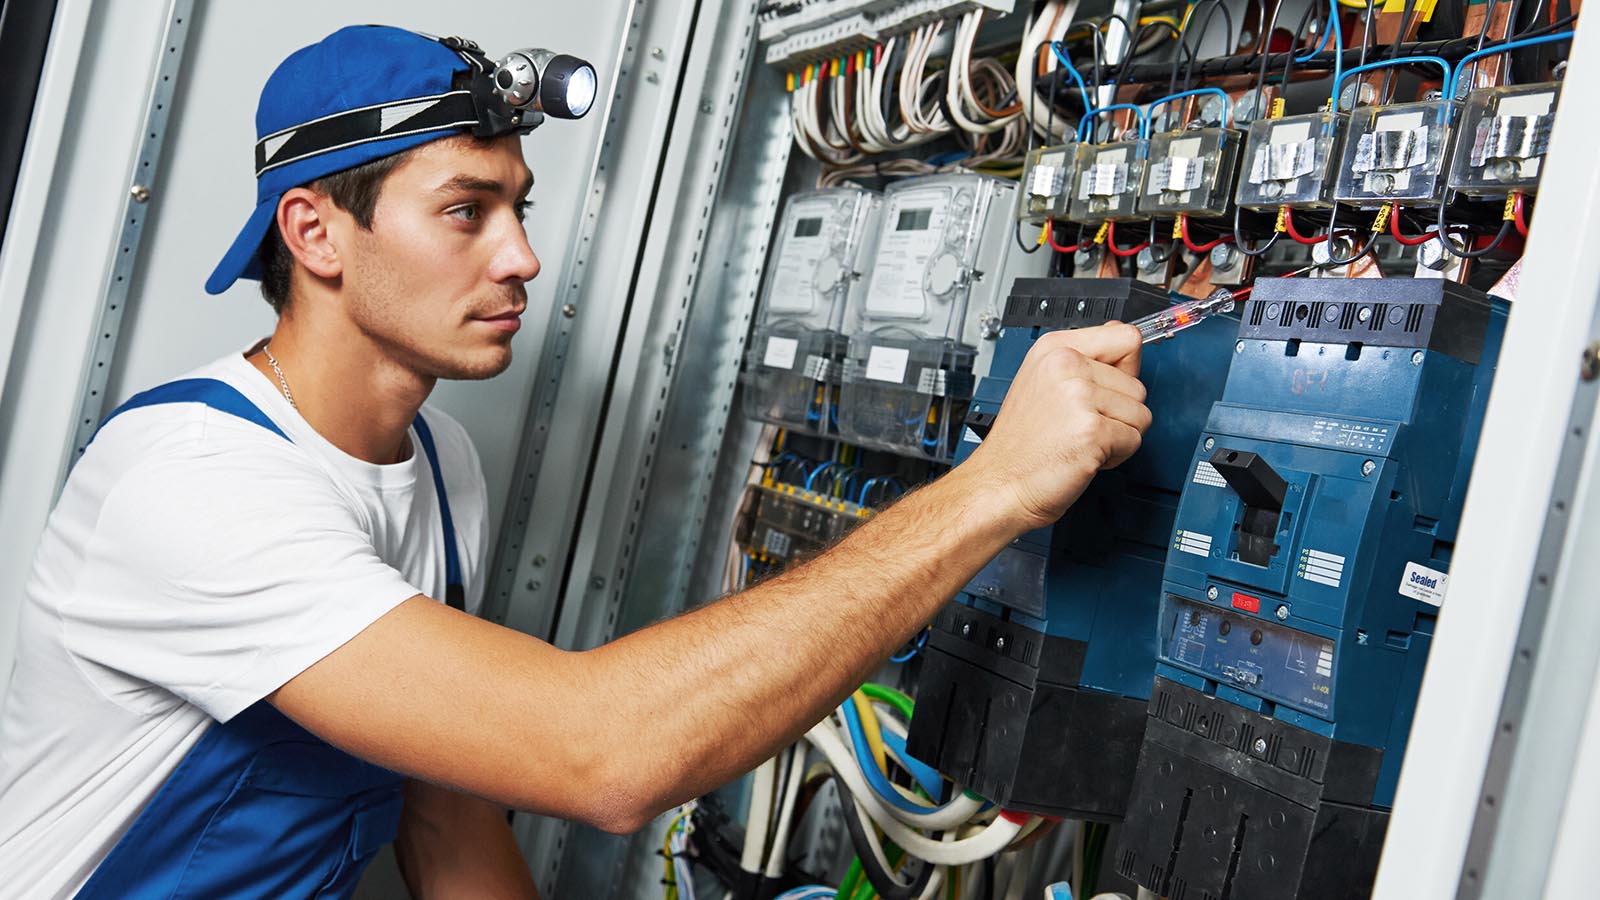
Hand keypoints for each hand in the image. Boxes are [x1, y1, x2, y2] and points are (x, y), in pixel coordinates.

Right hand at [966, 322, 1149, 531]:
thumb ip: (1086, 357)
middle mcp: (1066, 366)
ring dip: (1118, 435)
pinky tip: (1084, 454)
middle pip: (1137, 384)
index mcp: (1054, 349)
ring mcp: (1079, 397)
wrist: (999, 483)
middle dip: (1118, 412)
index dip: (1127, 367)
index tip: (1110, 386)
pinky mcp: (1092, 430)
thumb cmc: (1020, 443)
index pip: (1125, 337)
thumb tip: (1124, 335)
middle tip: (1080, 425)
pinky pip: (1134, 440)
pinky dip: (1116, 456)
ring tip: (1080, 440)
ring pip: (1140, 414)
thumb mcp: (1042, 381)